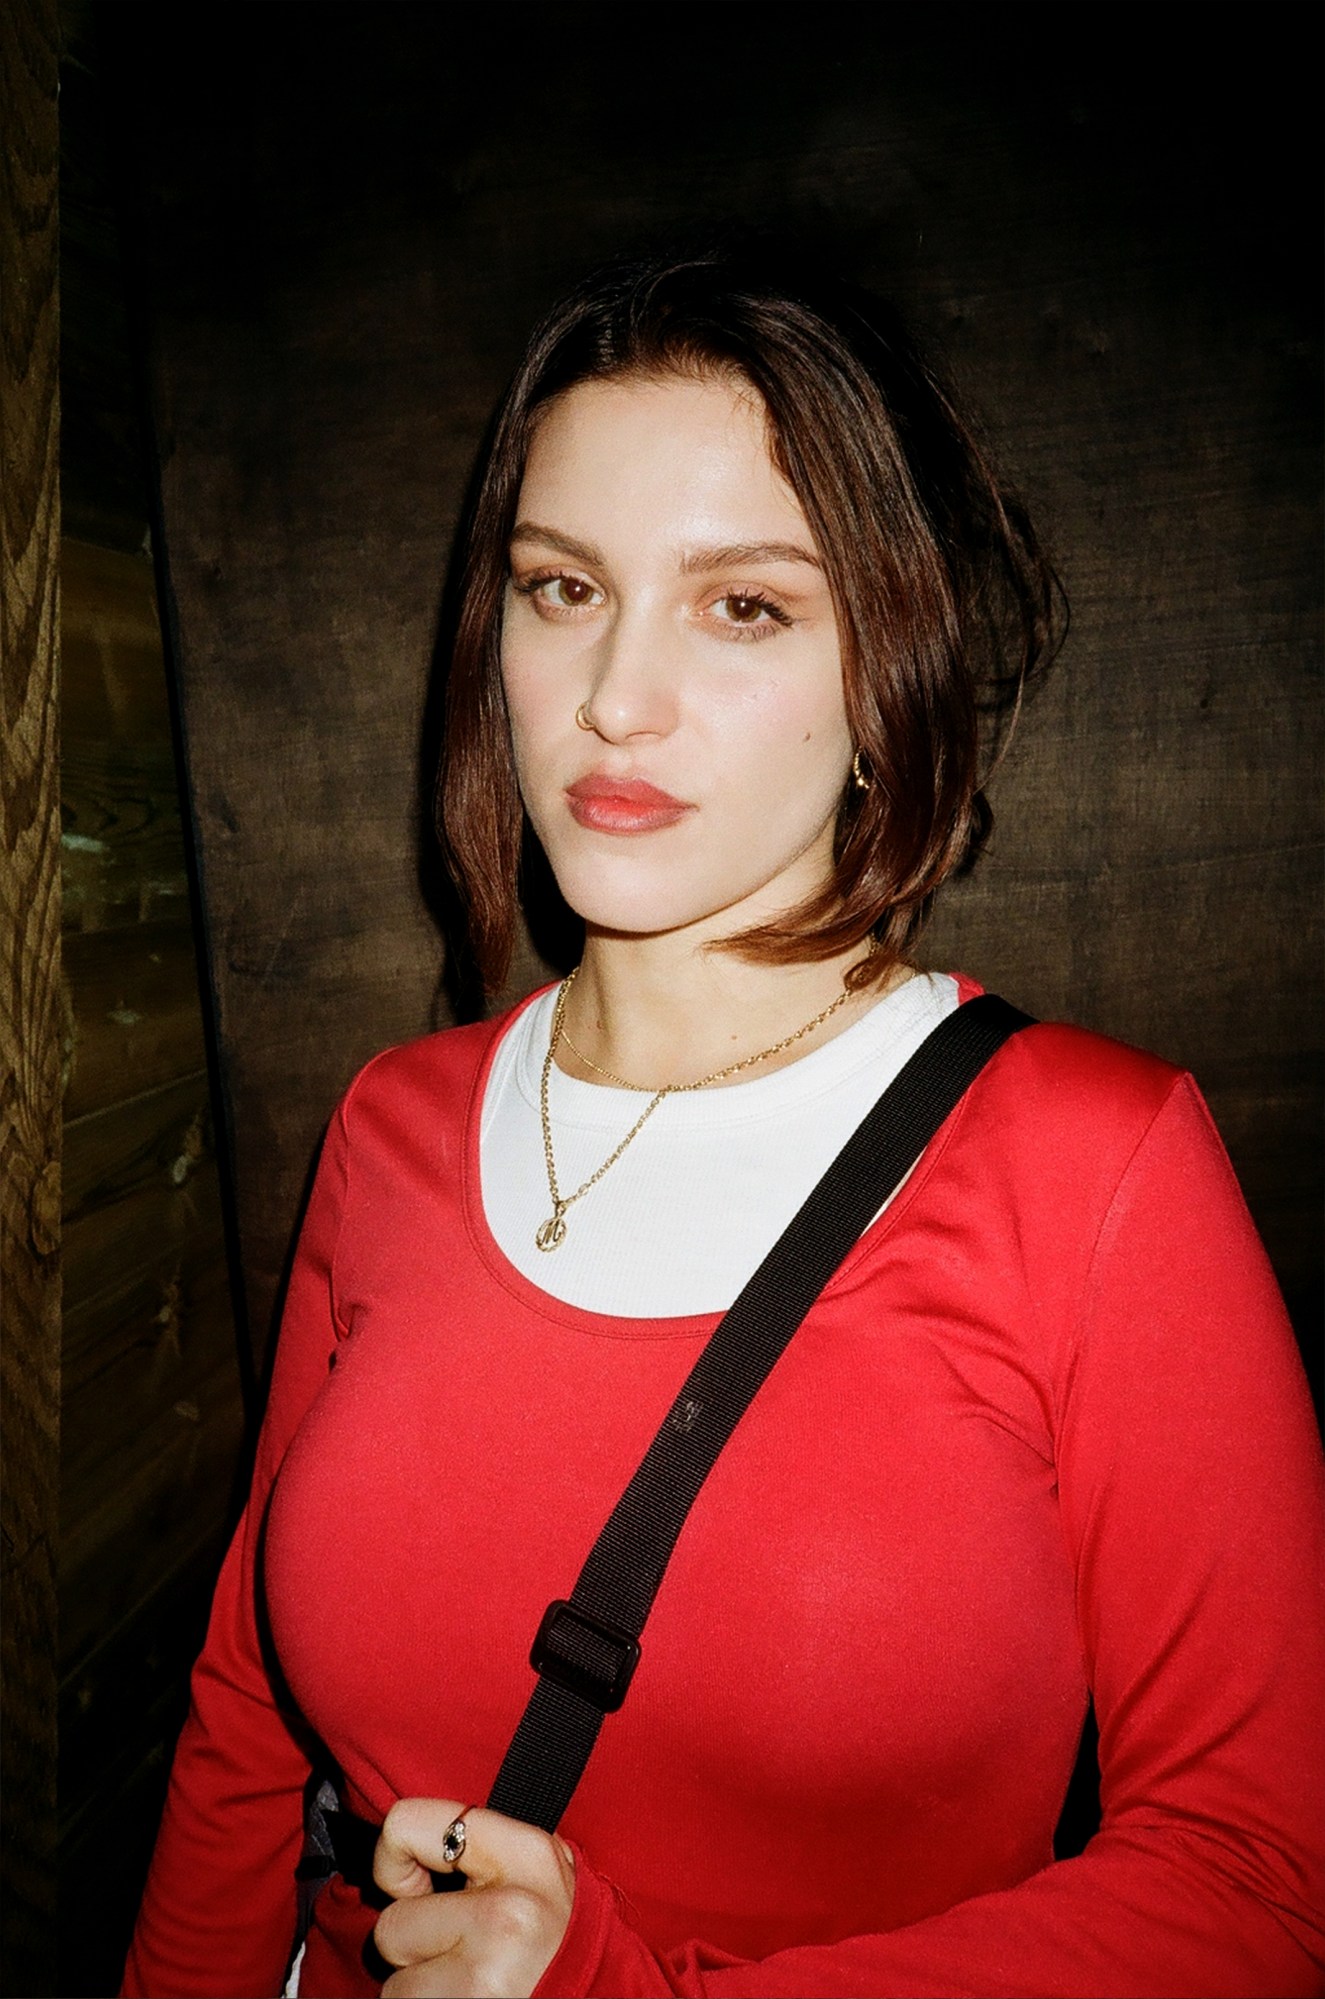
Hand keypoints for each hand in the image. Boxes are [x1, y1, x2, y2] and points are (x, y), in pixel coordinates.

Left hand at [373, 1797, 575, 1997]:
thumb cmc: (556, 1943)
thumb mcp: (534, 1875)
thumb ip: (477, 1851)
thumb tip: (395, 1851)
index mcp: (527, 1854)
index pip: (409, 1824)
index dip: (394, 1860)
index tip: (417, 1888)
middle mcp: (508, 1912)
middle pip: (392, 1923)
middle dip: (415, 1946)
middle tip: (463, 1954)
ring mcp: (486, 1973)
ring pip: (395, 1981)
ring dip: (421, 1987)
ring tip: (470, 1984)